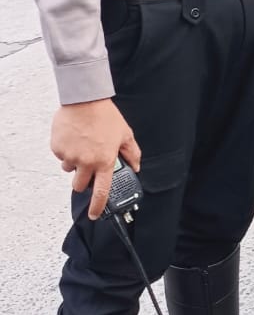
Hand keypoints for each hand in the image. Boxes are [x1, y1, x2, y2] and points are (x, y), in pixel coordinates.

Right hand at [51, 99, 140, 219]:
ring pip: (69, 169)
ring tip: (82, 145)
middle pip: (80, 186)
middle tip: (88, 168)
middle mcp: (86, 162)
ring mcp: (70, 155)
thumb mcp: (125, 134)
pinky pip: (60, 155)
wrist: (84, 99)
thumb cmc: (105, 116)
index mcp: (104, 161)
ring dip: (75, 163)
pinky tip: (74, 137)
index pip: (101, 192)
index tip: (94, 215)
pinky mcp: (58, 147)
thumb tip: (136, 166)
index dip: (97, 207)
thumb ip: (132, 153)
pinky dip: (66, 149)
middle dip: (83, 181)